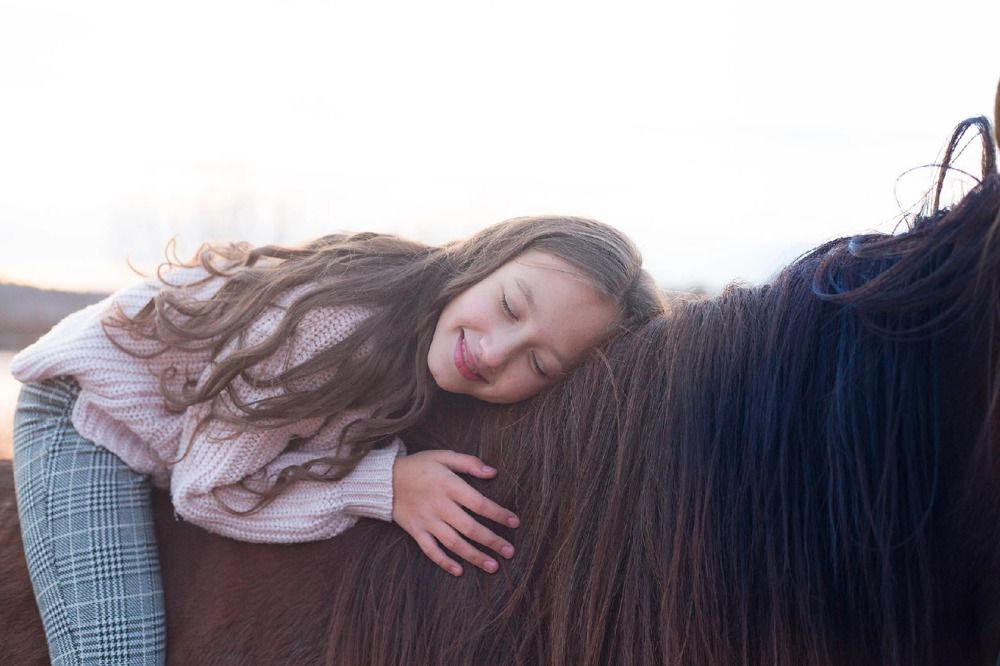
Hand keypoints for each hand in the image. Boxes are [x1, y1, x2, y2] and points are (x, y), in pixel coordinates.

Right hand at [391, 450, 519, 576]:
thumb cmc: (419, 466)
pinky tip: (459, 571)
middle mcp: (439, 506)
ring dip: (474, 556)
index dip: (498, 514)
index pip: (479, 503)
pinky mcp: (415, 531)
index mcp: (448, 485)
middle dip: (491, 541)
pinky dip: (444, 562)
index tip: (514, 522)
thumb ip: (469, 463)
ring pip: (453, 543)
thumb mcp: (443, 456)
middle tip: (510, 552)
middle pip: (470, 528)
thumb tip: (493, 472)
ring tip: (492, 566)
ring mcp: (427, 521)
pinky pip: (431, 550)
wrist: (384, 479)